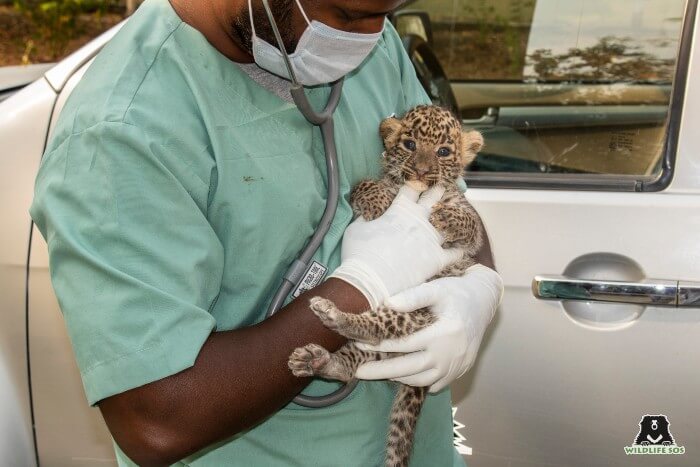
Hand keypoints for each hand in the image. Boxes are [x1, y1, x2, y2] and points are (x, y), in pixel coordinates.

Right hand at [330, 185, 462, 308]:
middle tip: (441, 189)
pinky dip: (458, 250)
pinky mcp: (437, 259)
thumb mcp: (355, 229)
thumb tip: (365, 214)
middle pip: (434, 198)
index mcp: (400, 210)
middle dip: (438, 192)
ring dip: (449, 221)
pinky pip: (455, 253)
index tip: (416, 184)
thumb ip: (364, 218)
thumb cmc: (359, 254)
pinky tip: (461, 248)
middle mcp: (420, 220)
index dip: (414, 184)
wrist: (369, 282)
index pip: (411, 189)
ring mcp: (431, 239)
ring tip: (453, 220)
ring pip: (448, 224)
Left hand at [354, 264, 502, 392]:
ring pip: (422, 380)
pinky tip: (402, 375)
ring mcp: (457, 365)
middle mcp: (451, 353)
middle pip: (410, 369)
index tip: (360, 345)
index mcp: (444, 332)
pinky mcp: (460, 371)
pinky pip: (436, 384)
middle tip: (359, 372)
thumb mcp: (436, 289)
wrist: (484, 302)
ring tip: (378, 372)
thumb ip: (413, 297)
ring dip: (399, 378)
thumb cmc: (456, 292)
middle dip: (382, 371)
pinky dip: (418, 382)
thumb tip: (387, 304)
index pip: (406, 344)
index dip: (381, 346)